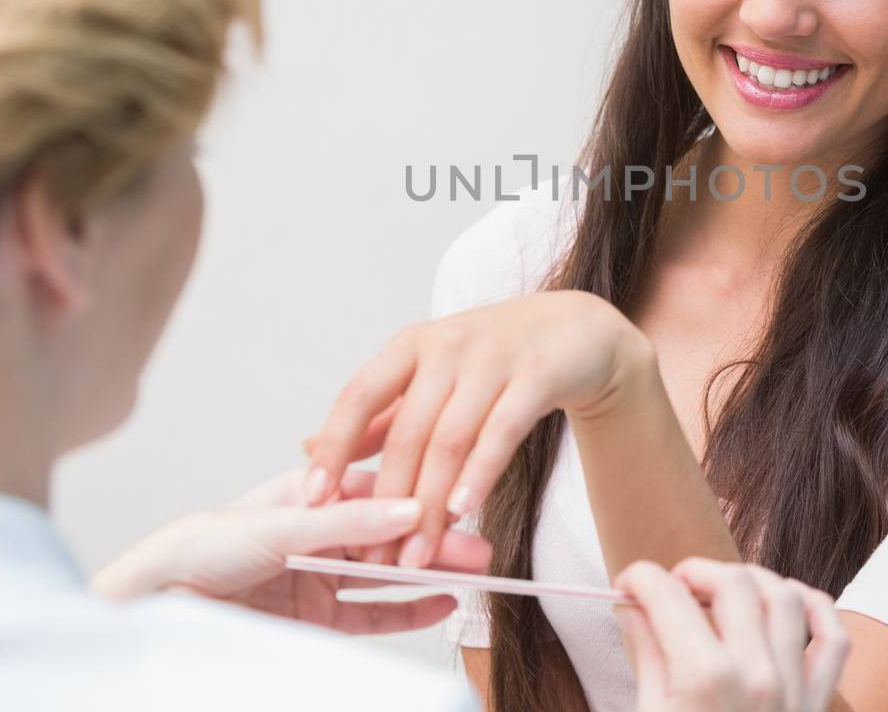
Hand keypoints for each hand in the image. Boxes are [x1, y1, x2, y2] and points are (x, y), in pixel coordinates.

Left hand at [92, 466, 492, 633]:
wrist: (154, 604)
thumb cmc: (202, 548)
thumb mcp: (280, 526)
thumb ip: (347, 522)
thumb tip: (409, 508)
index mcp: (310, 494)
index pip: (377, 493)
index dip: (418, 501)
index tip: (455, 507)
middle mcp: (319, 532)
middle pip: (389, 536)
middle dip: (435, 540)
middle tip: (480, 548)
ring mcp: (319, 576)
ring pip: (388, 573)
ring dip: (430, 573)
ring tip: (475, 573)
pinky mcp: (316, 618)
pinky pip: (372, 614)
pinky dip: (408, 609)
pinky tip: (443, 601)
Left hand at [305, 290, 654, 567]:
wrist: (578, 331)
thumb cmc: (496, 359)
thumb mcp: (432, 376)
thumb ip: (379, 414)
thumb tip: (309, 449)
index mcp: (411, 345)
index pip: (359, 396)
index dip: (334, 447)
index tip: (312, 497)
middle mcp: (447, 346)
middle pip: (407, 432)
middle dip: (387, 500)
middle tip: (374, 556)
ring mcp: (494, 358)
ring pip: (450, 440)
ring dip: (431, 504)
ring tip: (418, 554)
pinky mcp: (538, 374)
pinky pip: (501, 433)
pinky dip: (478, 475)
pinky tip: (464, 512)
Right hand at [615, 559, 850, 711]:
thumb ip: (648, 656)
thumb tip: (632, 607)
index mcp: (704, 679)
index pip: (667, 594)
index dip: (640, 579)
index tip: (628, 585)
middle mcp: (756, 675)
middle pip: (732, 582)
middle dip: (695, 573)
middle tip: (673, 590)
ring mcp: (794, 689)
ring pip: (785, 596)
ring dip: (751, 581)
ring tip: (722, 595)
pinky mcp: (816, 705)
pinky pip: (832, 637)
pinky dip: (813, 608)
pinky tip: (783, 604)